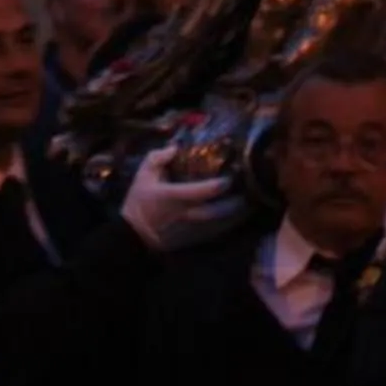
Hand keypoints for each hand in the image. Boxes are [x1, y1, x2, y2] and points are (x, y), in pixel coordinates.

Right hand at [120, 150, 248, 253]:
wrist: (135, 235)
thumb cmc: (140, 202)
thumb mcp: (143, 175)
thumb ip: (158, 158)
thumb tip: (175, 146)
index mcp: (177, 196)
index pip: (205, 191)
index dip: (221, 183)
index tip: (233, 174)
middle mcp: (189, 214)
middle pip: (220, 210)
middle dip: (237, 201)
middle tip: (249, 189)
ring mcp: (194, 229)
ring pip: (222, 224)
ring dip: (237, 214)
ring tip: (250, 202)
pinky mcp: (195, 239)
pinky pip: (217, 232)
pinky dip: (229, 225)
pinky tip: (237, 217)